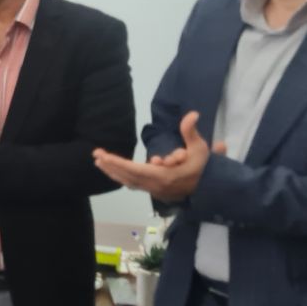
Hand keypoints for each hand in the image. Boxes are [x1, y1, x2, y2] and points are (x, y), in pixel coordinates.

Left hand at [93, 112, 213, 201]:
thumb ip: (191, 132)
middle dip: (110, 165)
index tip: (104, 156)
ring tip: (99, 162)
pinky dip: (121, 178)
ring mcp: (154, 190)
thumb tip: (192, 114)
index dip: (117, 163)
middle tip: (95, 156)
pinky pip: (133, 185)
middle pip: (127, 176)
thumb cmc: (204, 167)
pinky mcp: (154, 191)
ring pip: (128, 182)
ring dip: (113, 172)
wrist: (211, 189)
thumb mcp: (200, 149)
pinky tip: (112, 172)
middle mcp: (156, 186)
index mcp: (164, 176)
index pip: (135, 170)